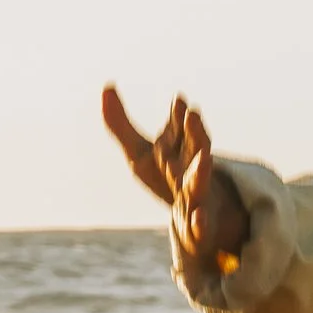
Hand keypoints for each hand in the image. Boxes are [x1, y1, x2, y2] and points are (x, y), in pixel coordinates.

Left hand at [101, 85, 248, 281]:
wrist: (194, 220)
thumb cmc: (166, 179)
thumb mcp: (139, 154)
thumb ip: (120, 124)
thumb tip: (106, 86)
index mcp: (178, 152)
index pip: (178, 131)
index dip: (177, 116)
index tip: (178, 99)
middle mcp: (189, 172)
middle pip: (193, 150)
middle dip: (194, 134)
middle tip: (193, 113)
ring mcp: (195, 197)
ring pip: (198, 182)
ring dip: (201, 170)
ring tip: (205, 157)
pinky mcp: (197, 225)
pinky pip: (199, 226)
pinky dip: (200, 224)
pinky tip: (198, 221)